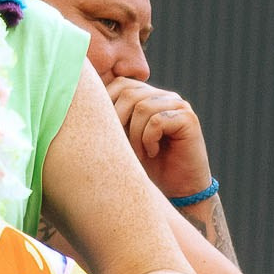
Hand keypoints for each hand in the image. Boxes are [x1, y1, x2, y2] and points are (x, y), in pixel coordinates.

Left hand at [108, 78, 211, 197]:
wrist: (177, 189)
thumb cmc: (145, 166)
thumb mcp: (122, 139)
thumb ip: (111, 119)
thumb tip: (85, 103)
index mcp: (147, 95)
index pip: (120, 84)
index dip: (108, 105)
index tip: (111, 134)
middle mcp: (163, 95)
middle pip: (129, 93)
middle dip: (119, 122)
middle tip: (124, 147)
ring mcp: (178, 104)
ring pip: (142, 108)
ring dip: (134, 135)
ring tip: (140, 153)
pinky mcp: (188, 118)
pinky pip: (157, 121)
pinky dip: (149, 140)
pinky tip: (153, 152)